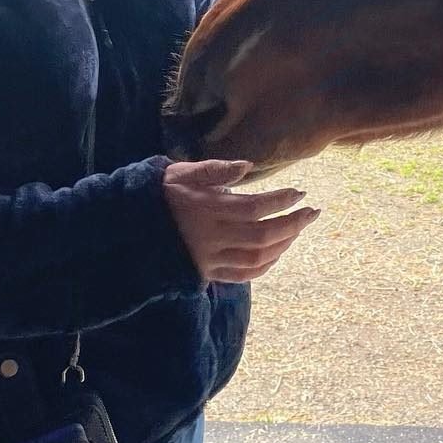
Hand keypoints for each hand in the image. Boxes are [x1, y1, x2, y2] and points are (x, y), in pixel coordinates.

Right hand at [161, 158, 319, 283]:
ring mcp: (209, 259)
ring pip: (256, 259)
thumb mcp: (181, 172)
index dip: (280, 201)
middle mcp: (211, 238)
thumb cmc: (159, 193)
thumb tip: (247, 166)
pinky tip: (277, 252)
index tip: (300, 192)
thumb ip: (215, 169)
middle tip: (313, 212)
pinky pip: (243, 276)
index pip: (253, 208)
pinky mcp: (206, 273)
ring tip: (299, 228)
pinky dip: (265, 266)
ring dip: (284, 245)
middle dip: (293, 224)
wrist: (129, 228)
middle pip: (262, 236)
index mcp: (206, 209)